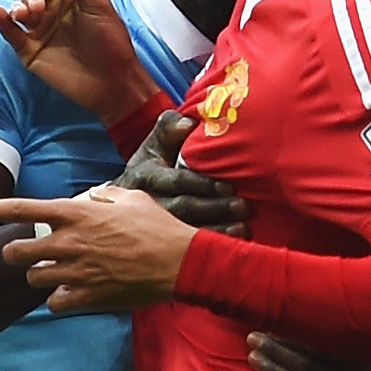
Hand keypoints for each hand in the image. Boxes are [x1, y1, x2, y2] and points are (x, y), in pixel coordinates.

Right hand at [0, 0, 159, 130]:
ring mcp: (41, 30)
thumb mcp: (95, 2)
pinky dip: (2, 22)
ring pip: (20, 9)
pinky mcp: (30, 51)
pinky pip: (11, 33)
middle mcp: (55, 10)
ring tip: (25, 15)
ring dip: (19, 6)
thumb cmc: (110, 42)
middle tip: (38, 6)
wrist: (110, 83)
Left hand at [0, 175, 196, 312]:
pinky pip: (55, 302)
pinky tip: (75, 292)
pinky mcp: (86, 297)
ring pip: (34, 279)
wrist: (179, 262)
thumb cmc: (157, 226)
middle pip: (16, 253)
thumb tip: (90, 197)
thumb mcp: (130, 197)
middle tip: (29, 254)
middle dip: (17, 254)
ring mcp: (75, 272)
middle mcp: (68, 243)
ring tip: (60, 272)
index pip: (21, 209)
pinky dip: (60, 299)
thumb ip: (102, 195)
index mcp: (75, 214)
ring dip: (41, 275)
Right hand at [120, 108, 248, 233]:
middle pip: (182, 209)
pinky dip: (211, 243)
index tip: (229, 187)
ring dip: (216, 230)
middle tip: (244, 207)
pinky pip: (186, 247)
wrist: (127, 198)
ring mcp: (154, 226)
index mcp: (146, 176)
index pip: (175, 182)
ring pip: (184, 233)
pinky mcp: (163, 241)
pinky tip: (233, 241)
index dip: (202, 185)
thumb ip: (169, 128)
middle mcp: (147, 204)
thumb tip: (188, 124)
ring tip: (243, 228)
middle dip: (215, 208)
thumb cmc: (153, 165)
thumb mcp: (155, 143)